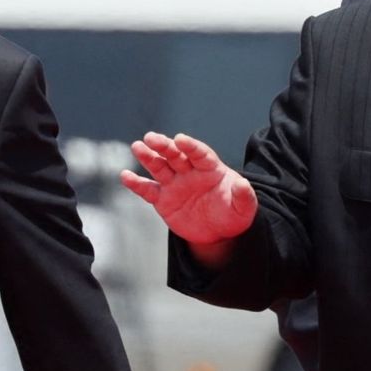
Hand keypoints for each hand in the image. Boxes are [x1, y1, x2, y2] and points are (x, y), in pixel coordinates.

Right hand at [123, 133, 257, 259]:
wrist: (217, 233)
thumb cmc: (233, 215)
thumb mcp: (244, 209)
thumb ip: (244, 196)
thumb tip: (242, 183)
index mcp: (210, 169)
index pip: (199, 153)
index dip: (190, 146)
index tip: (180, 139)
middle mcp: (190, 172)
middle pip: (175, 155)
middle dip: (164, 146)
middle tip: (150, 138)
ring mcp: (174, 184)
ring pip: (159, 167)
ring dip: (148, 157)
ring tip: (137, 146)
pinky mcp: (162, 199)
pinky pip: (148, 190)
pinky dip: (136, 184)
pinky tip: (125, 176)